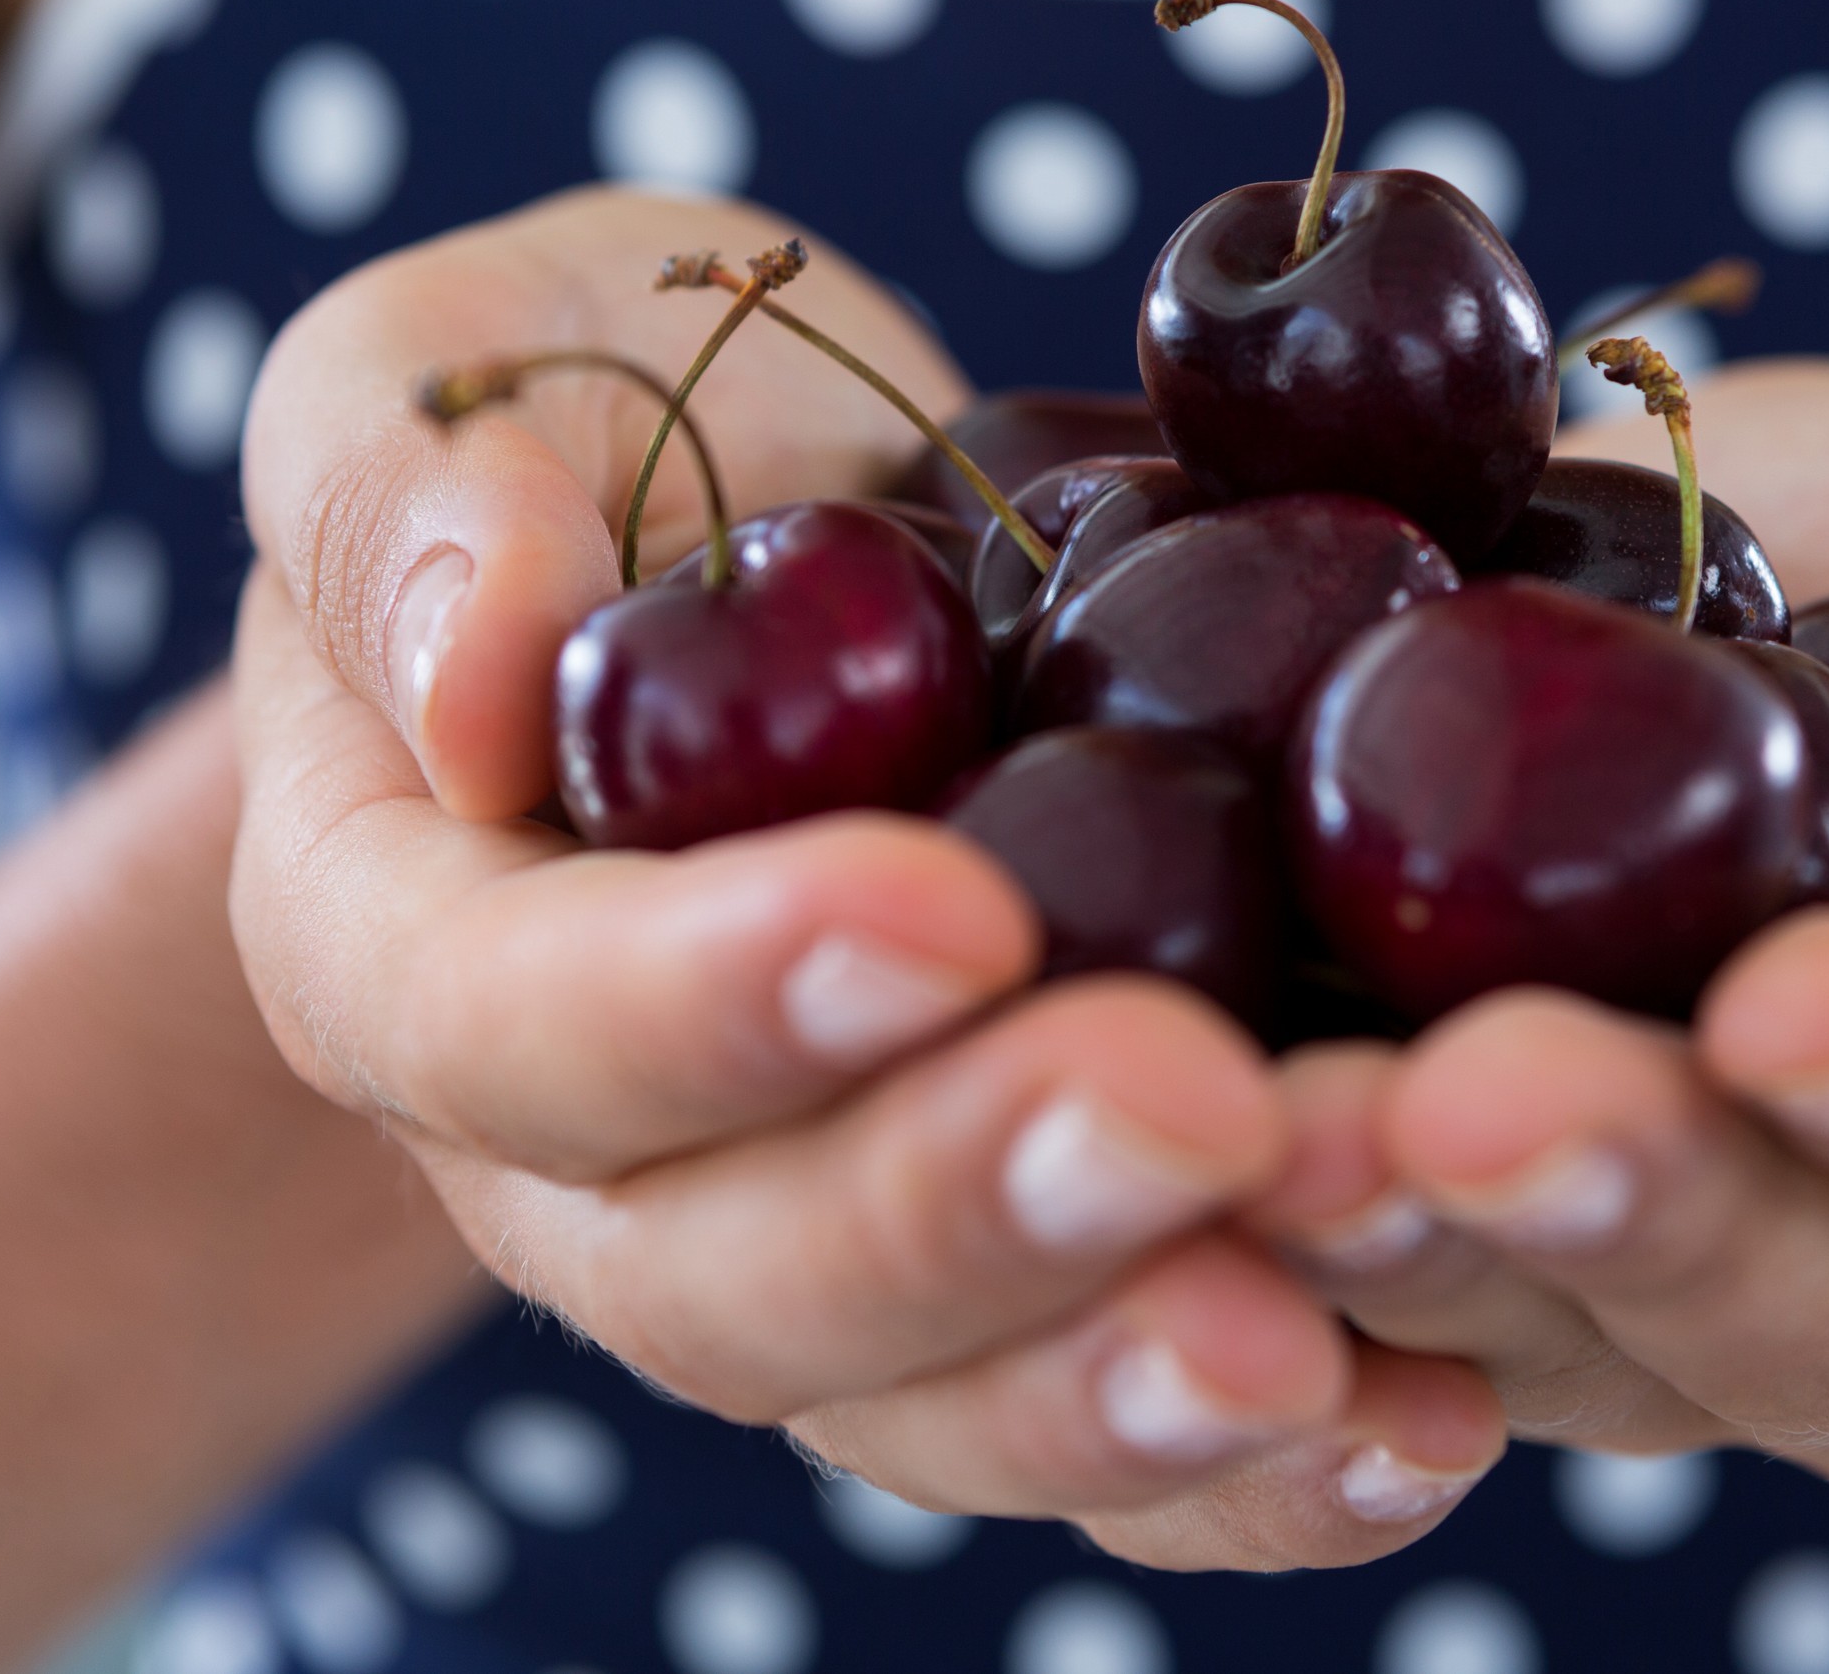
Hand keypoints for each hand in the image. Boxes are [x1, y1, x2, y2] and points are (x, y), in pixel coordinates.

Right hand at [227, 187, 1502, 1567]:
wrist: (757, 548)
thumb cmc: (595, 416)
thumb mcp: (461, 362)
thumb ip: (413, 484)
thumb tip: (484, 673)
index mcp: (398, 938)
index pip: (502, 1019)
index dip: (707, 997)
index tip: (947, 911)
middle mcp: (577, 1162)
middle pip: (726, 1277)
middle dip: (966, 1211)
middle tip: (1199, 1113)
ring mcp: (789, 1254)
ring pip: (923, 1405)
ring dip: (1122, 1389)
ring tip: (1328, 1337)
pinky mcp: (994, 1291)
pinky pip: (1097, 1428)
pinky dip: (1263, 1465)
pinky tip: (1430, 1411)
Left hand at [1249, 360, 1828, 1490]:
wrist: (1657, 656)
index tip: (1791, 1004)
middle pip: (1809, 1308)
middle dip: (1641, 1208)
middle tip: (1472, 1098)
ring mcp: (1668, 1331)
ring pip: (1552, 1345)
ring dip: (1403, 1256)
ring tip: (1264, 1128)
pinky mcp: (1459, 1313)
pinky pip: (1361, 1330)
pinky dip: (1245, 1262)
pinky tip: (1135, 1157)